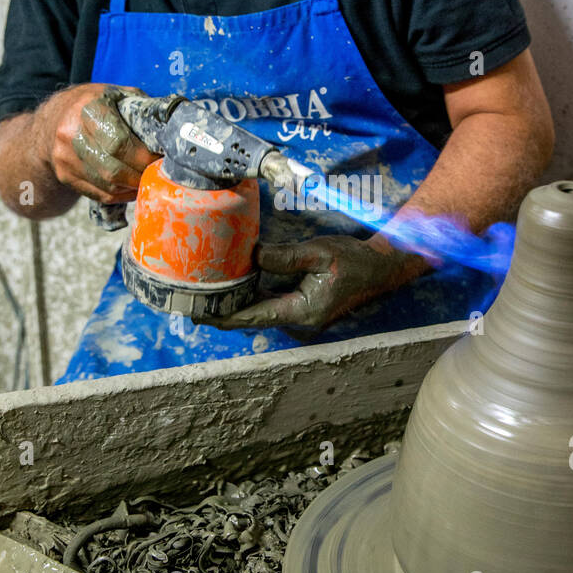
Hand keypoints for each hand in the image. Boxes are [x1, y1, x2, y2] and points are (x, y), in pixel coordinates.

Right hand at [38, 83, 157, 203]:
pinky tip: (133, 186)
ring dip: (133, 187)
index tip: (160, 159)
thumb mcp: (116, 95)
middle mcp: (71, 134)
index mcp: (88, 109)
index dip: (143, 156)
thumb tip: (172, 126)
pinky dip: (122, 194)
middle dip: (141, 175)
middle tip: (159, 174)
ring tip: (148, 180)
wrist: (53, 120)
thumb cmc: (94, 104)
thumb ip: (142, 108)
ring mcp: (65, 158)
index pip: (118, 142)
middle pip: (113, 169)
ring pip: (108, 185)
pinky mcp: (65, 176)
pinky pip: (100, 194)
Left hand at [203, 233, 431, 331]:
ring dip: (237, 305)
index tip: (200, 316)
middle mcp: (298, 319)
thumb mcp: (318, 253)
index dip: (225, 317)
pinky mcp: (303, 306)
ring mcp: (301, 315)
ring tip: (207, 296)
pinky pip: (271, 305)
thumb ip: (284, 257)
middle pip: (253, 318)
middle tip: (192, 304)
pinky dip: (253, 298)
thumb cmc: (352, 260)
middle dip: (225, 312)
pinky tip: (236, 288)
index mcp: (301, 311)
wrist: (379, 268)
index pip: (254, 317)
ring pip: (261, 312)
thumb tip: (252, 256)